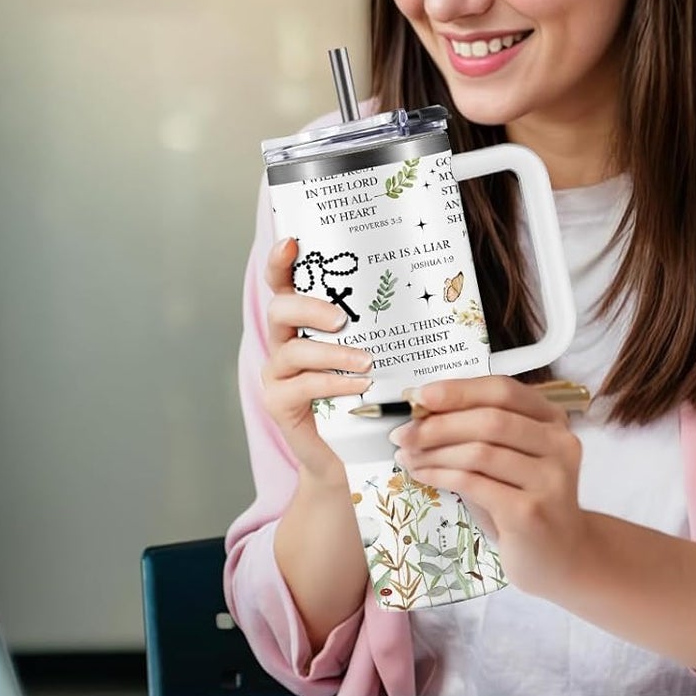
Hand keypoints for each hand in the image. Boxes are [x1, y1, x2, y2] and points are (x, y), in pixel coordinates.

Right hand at [260, 237, 373, 484]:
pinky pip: (301, 387)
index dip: (281, 262)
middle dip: (310, 308)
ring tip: (365, 361)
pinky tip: (357, 387)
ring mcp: (276, 374)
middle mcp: (282, 342)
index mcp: (302, 323)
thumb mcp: (376, 352)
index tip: (293, 242)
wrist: (357, 453)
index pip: (283, 284)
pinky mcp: (278, 403)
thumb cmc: (371, 396)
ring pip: (293, 351)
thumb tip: (419, 285)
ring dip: (331, 353)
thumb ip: (378, 325)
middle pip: (280, 310)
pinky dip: (332, 384)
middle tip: (342, 318)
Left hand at [390, 375, 589, 598]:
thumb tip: (420, 413)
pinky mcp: (531, 512)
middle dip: (437, 424)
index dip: (458, 390)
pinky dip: (440, 475)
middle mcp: (559, 444)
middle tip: (402, 433)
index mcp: (552, 420)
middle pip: (489, 420)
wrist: (559, 558)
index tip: (419, 396)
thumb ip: (475, 433)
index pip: (502, 390)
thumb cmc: (521, 501)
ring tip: (407, 456)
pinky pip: (474, 483)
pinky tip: (422, 475)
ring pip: (480, 452)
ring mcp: (550, 479)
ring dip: (433, 452)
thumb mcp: (504, 459)